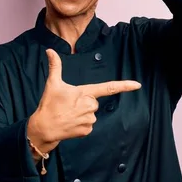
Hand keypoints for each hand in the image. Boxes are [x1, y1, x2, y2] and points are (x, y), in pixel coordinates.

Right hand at [27, 49, 141, 150]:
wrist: (44, 128)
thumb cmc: (49, 105)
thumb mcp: (53, 84)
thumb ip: (55, 66)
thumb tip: (50, 51)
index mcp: (85, 93)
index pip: (108, 87)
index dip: (124, 86)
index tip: (137, 85)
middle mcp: (90, 106)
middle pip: (94, 102)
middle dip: (84, 103)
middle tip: (69, 105)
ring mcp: (90, 120)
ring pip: (91, 114)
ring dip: (82, 114)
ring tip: (68, 114)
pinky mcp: (87, 131)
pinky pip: (88, 125)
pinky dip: (81, 124)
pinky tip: (70, 123)